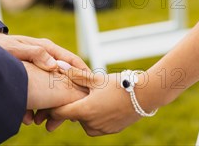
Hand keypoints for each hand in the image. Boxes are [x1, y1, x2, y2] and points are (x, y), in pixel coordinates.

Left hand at [0, 33, 89, 126]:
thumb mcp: (16, 48)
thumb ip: (36, 54)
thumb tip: (54, 65)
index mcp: (47, 50)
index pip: (72, 61)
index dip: (83, 74)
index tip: (90, 89)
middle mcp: (45, 60)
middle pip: (64, 80)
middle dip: (66, 98)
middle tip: (68, 114)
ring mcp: (37, 71)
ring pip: (50, 91)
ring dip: (49, 107)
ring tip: (44, 122)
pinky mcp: (28, 81)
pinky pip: (36, 96)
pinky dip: (33, 109)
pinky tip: (28, 118)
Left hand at [47, 67, 163, 135]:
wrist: (145, 96)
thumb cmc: (120, 85)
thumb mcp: (97, 79)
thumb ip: (76, 75)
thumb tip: (59, 67)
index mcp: (85, 111)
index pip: (59, 113)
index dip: (54, 105)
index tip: (54, 97)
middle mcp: (91, 124)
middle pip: (73, 116)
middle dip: (73, 105)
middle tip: (81, 92)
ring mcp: (101, 130)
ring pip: (84, 121)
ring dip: (85, 111)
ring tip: (94, 96)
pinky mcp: (110, 131)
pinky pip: (96, 125)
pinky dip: (96, 116)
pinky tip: (104, 103)